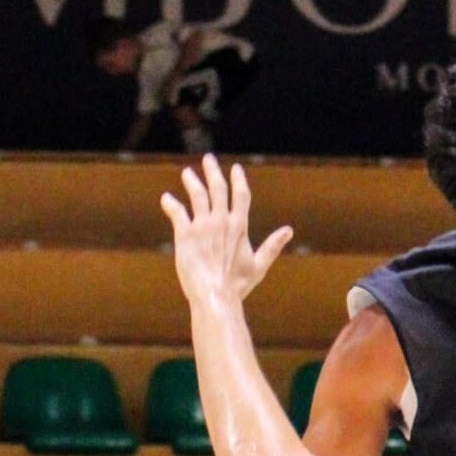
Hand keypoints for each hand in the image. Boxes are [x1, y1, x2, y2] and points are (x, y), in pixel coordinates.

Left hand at [161, 156, 292, 310]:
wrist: (215, 295)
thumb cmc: (237, 285)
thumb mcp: (259, 265)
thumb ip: (273, 245)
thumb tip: (289, 231)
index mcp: (240, 226)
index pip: (241, 195)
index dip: (238, 179)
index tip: (235, 168)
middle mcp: (221, 221)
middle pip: (218, 188)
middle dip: (213, 172)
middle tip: (208, 160)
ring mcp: (202, 226)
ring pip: (197, 195)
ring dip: (192, 182)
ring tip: (187, 173)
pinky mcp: (184, 234)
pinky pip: (177, 212)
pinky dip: (171, 204)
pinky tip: (166, 199)